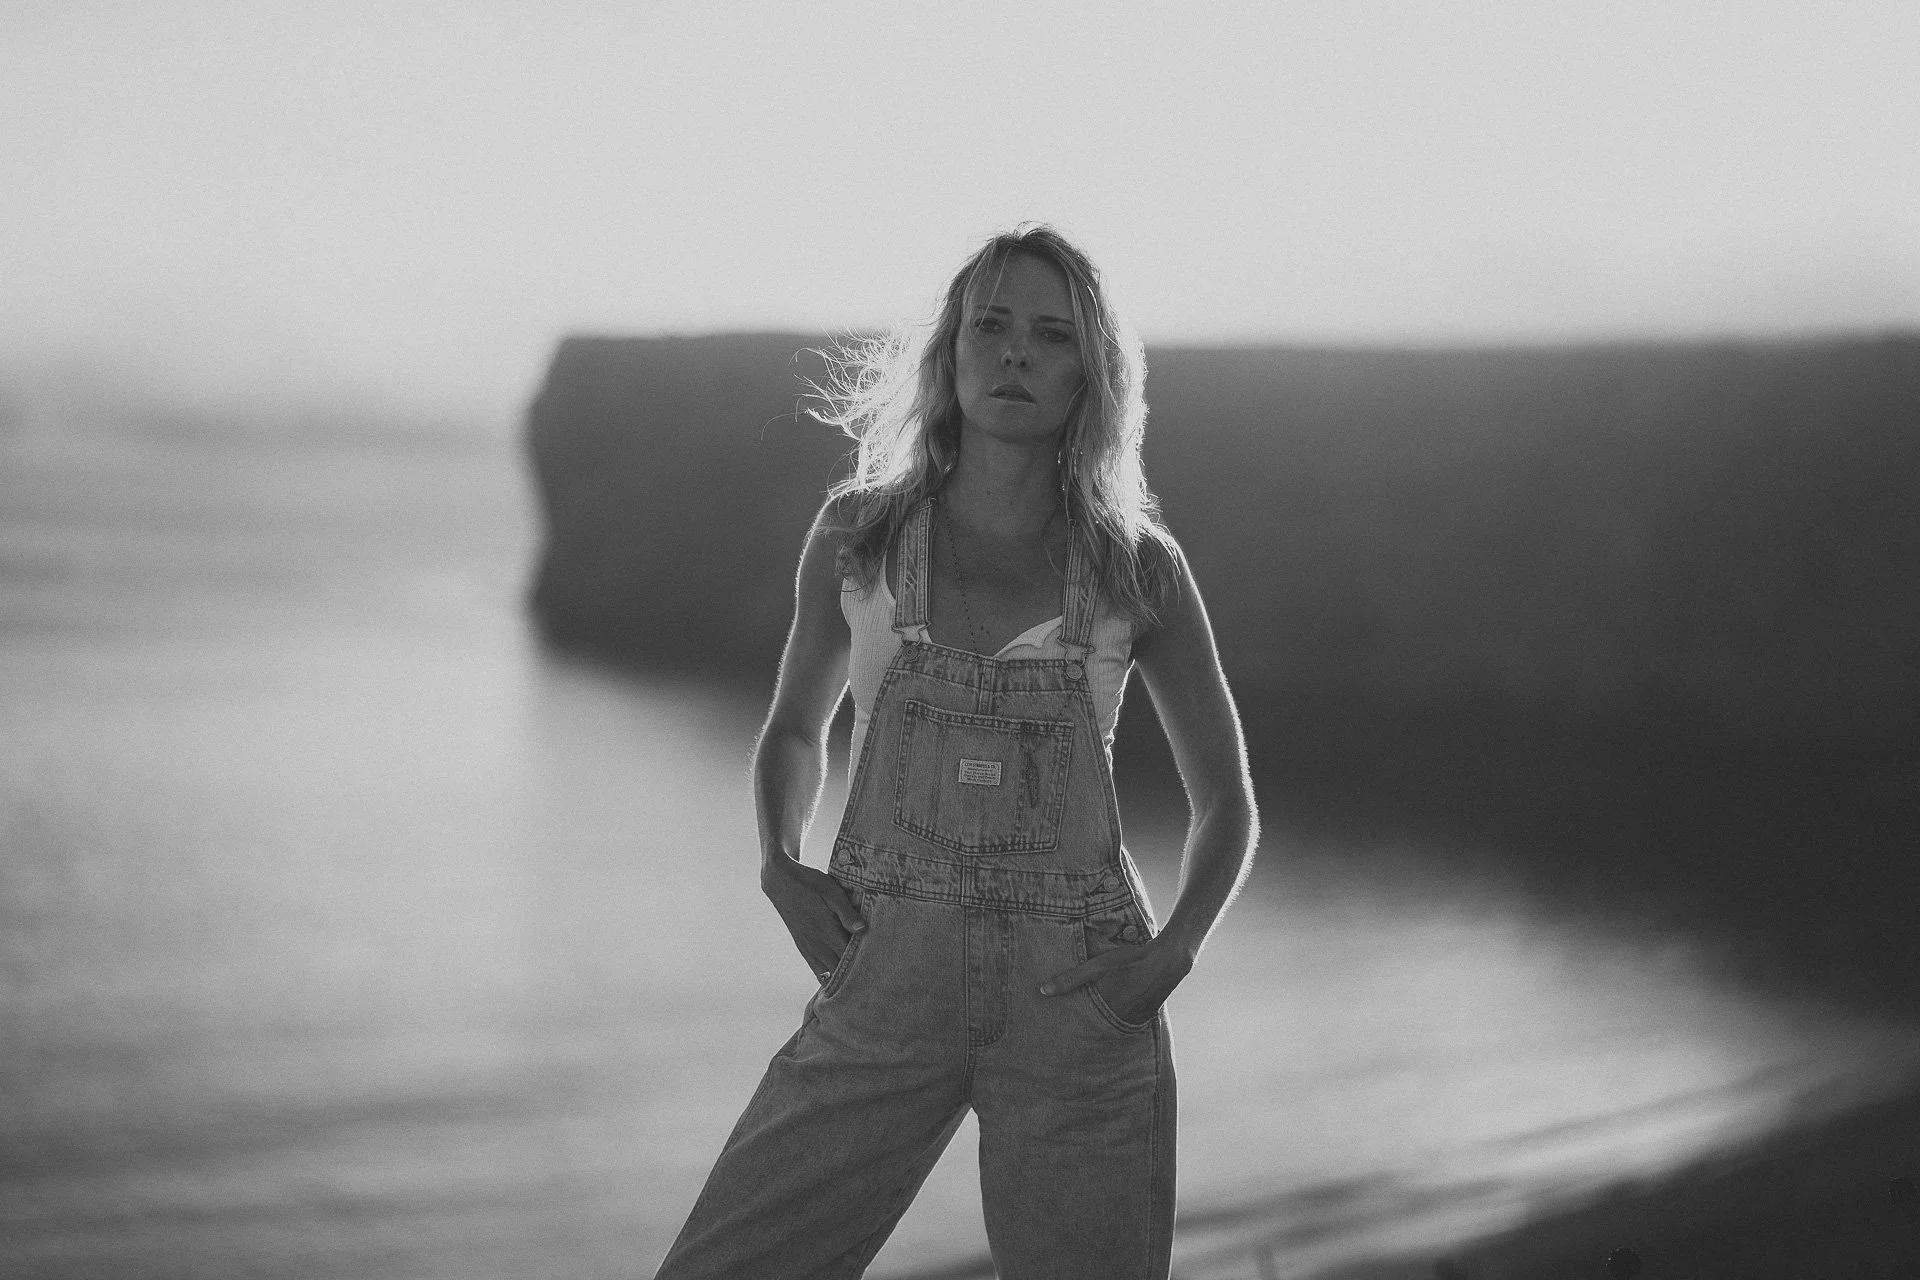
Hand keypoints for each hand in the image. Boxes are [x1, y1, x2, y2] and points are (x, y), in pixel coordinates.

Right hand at [761, 856, 864, 978]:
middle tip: (874, 975)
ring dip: (843, 977)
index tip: (880, 965)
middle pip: (842, 970)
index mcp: (829, 932)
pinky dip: (829, 977)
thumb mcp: (832, 892)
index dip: (866, 963)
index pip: (851, 958)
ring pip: (829, 975)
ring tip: (859, 979)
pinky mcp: (803, 948)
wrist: (781, 883)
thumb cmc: (810, 884)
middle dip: (857, 974)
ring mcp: (809, 949)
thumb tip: (862, 929)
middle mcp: (819, 945)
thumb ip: (847, 913)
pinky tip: (838, 977)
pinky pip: (817, 971)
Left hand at [1039, 935, 1193, 1025]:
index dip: (1069, 1028)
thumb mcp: (1098, 965)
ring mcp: (1132, 1021)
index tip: (1057, 1032)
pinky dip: (1116, 1022)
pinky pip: (1125, 1025)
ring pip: (1110, 1028)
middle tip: (1069, 1035)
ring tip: (1091, 1023)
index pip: (1080, 1025)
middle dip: (1083, 1030)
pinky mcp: (1143, 1019)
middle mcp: (1118, 1020)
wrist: (1167, 961)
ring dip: (1101, 1026)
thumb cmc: (1130, 959)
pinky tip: (1112, 1015)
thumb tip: (1044, 991)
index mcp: (1104, 1008)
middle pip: (1094, 1030)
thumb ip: (1071, 979)